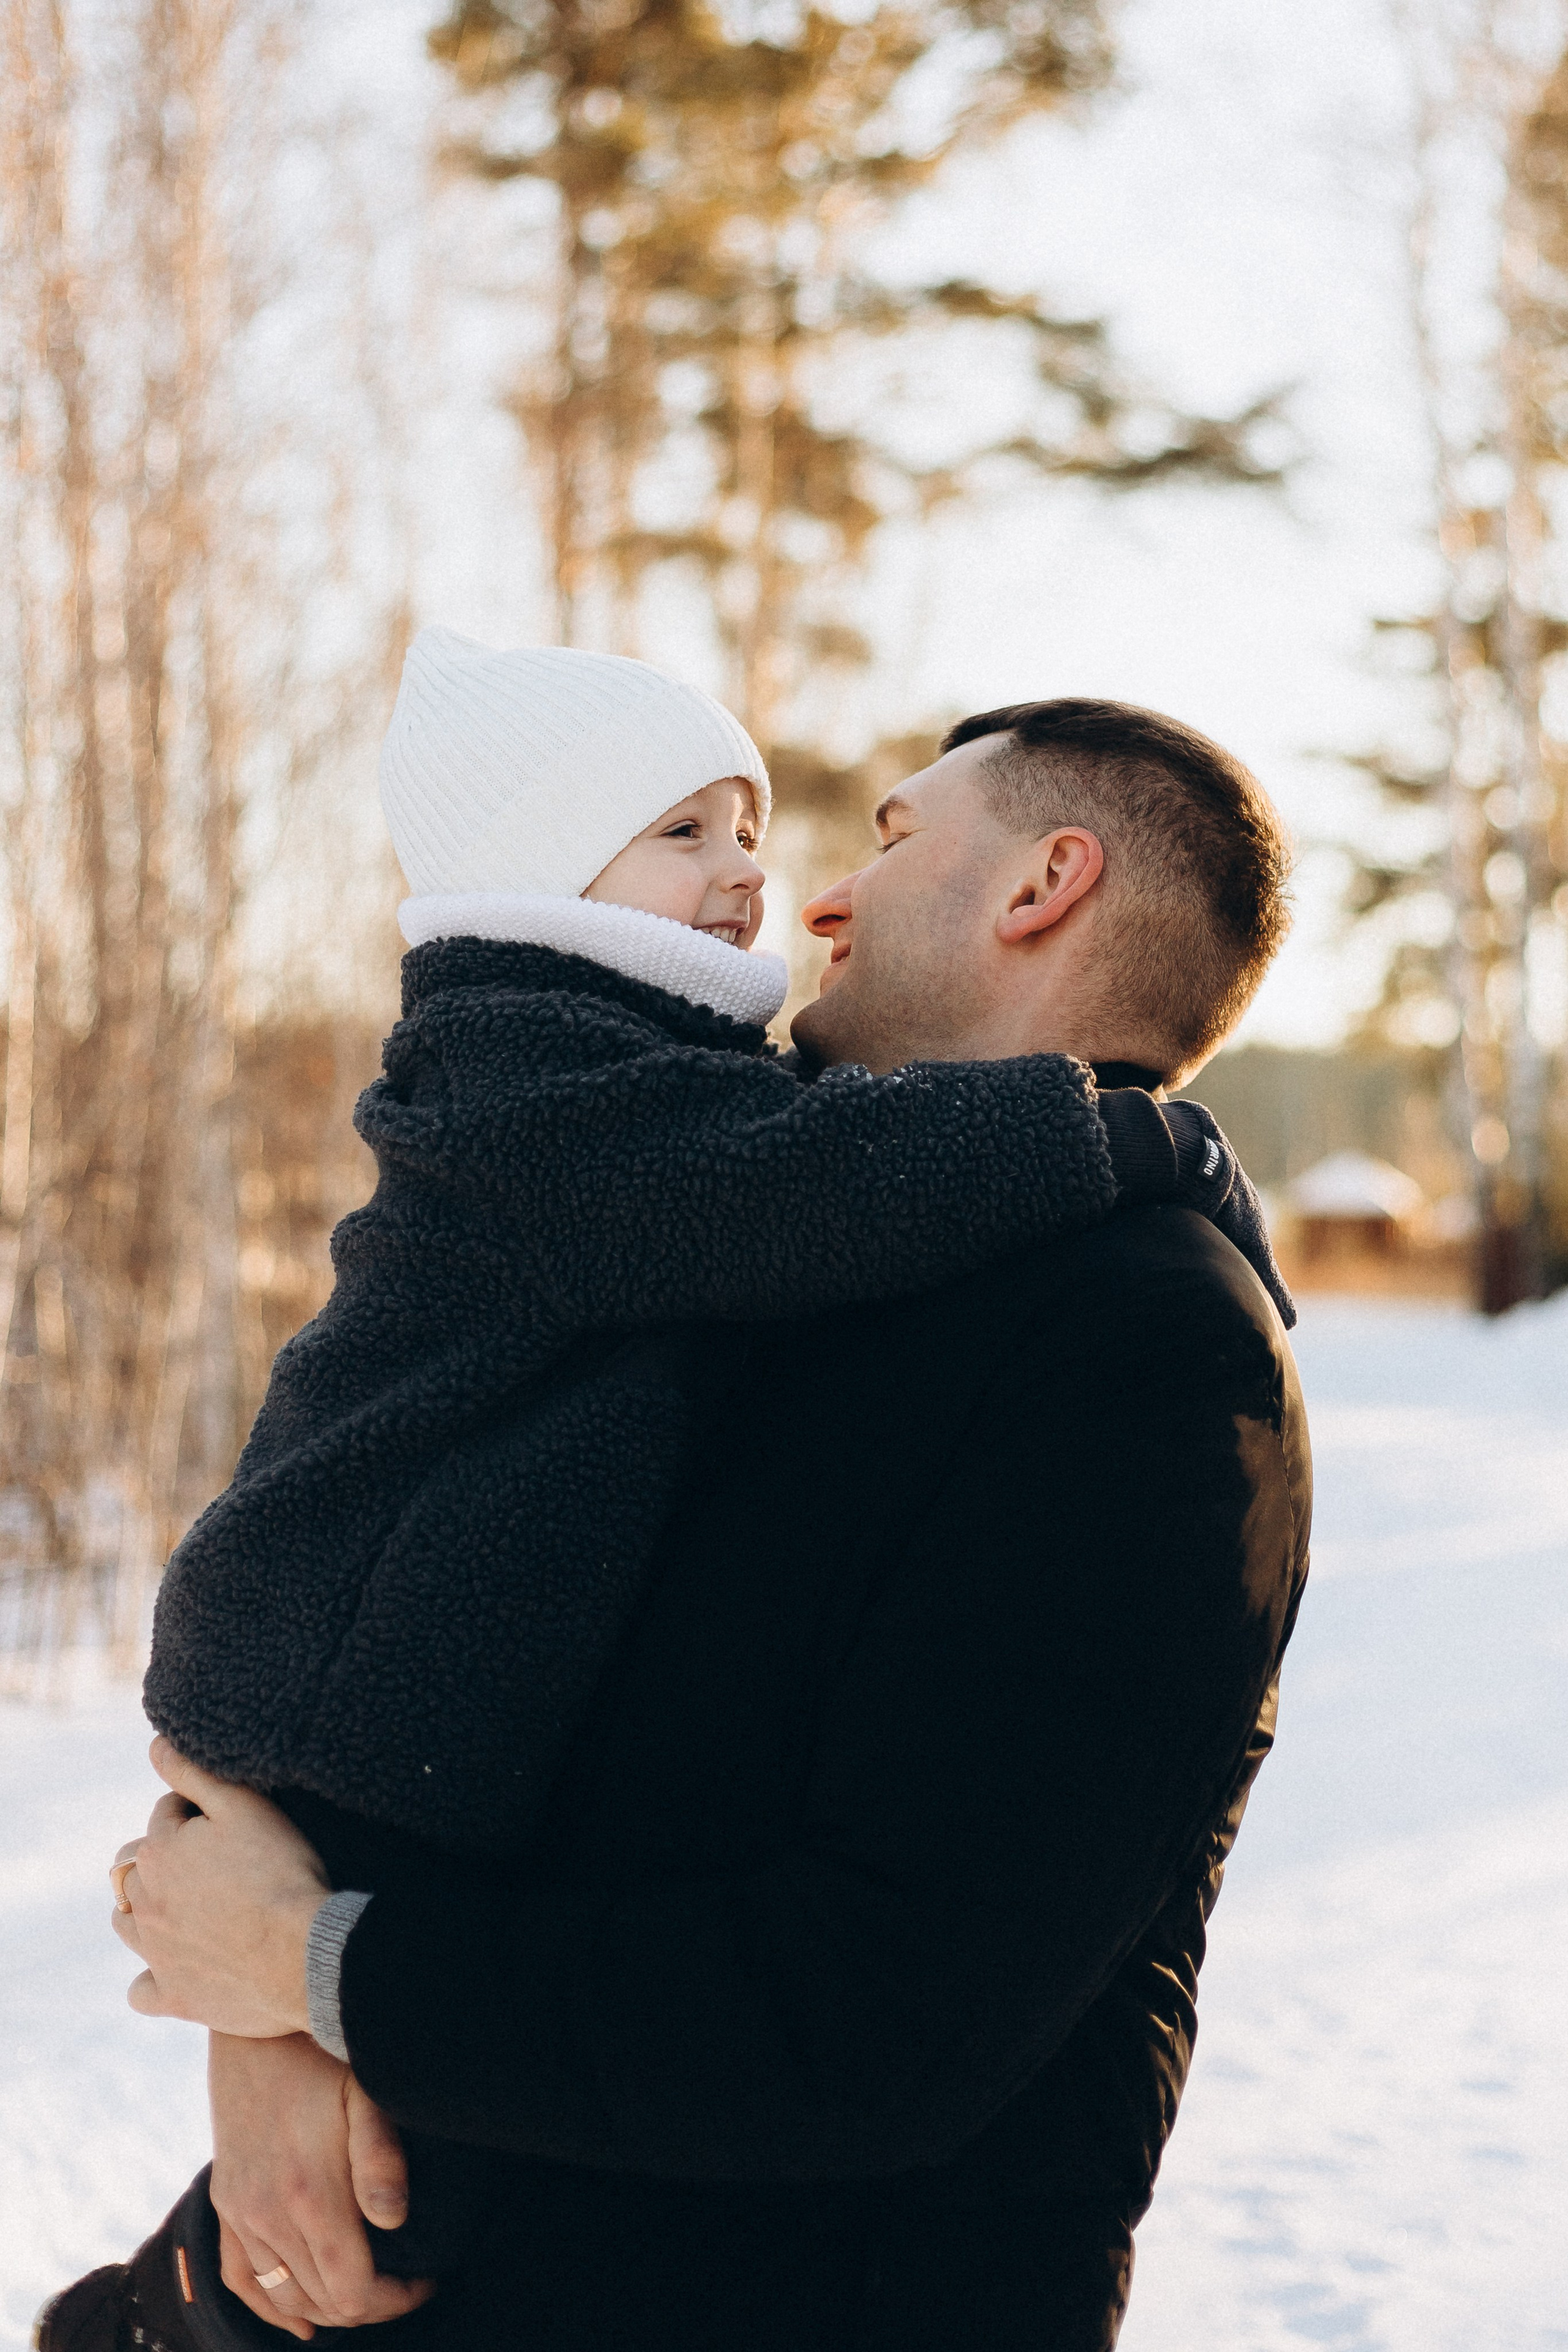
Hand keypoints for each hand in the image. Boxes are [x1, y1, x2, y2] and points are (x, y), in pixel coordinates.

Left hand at [111, 1739, 327, 2035]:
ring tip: (185, 1906)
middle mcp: (144, 1903)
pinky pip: (142, 1990)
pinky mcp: (174, 1997)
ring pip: (128, 1923)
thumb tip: (154, 1745)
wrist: (304, 1953)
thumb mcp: (244, 1805)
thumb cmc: (281, 1871)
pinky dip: (150, 1977)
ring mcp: (156, 1954)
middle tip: (211, 1860)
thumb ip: (193, 1772)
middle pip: (136, 1868)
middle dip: (163, 1857)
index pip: (166, 1814)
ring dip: (145, 1909)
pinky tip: (172, 1968)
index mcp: (158, 1851)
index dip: (198, 1810)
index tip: (231, 1819)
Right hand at [210, 2031, 433, 2335]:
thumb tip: (394, 2224)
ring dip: (326, 2306)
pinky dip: (269, 2306)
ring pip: (283, 2297)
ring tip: (368, 2289)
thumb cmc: (321, 2054)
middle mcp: (267, 2215)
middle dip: (370, 2303)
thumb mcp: (365, 2093)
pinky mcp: (225, 2199)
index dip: (397, 2299)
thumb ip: (381, 2160)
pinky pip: (239, 2277)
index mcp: (310, 2196)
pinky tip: (297, 2319)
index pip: (354, 2291)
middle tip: (407, 2280)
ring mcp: (241, 2211)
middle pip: (322, 2301)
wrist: (254, 2025)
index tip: (428, 2278)